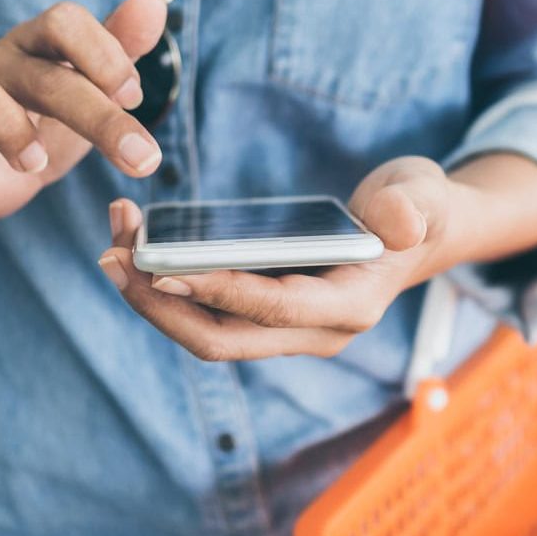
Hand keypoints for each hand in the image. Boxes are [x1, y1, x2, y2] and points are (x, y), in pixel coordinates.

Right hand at [0, 0, 166, 219]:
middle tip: (140, 157)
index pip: (64, 20)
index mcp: (40, 46)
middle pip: (41, 73)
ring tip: (36, 165)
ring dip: (4, 124)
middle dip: (96, 116)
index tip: (134, 97)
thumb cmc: (47, 119)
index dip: (102, 54)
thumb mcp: (92, 88)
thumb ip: (123, 46)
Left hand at [97, 157, 453, 360]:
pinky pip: (208, 313)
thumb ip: (412, 208)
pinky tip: (139, 248)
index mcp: (350, 308)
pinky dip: (169, 285)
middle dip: (160, 304)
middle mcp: (314, 332)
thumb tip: (396, 226)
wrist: (421, 231)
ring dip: (153, 296)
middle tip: (112, 258)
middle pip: (222, 339)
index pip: (272, 309)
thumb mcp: (424, 196)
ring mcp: (288, 330)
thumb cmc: (420, 209)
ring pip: (206, 331)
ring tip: (113, 246)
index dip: (215, 291)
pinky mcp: (266, 315)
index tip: (159, 267)